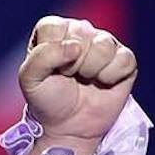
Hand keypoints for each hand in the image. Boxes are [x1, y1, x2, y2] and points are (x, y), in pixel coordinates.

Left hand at [18, 16, 137, 154]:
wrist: (68, 127)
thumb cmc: (47, 101)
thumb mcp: (29, 80)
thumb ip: (41, 57)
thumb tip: (75, 47)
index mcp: (54, 31)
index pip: (53, 27)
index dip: (52, 52)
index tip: (51, 70)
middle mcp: (80, 32)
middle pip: (81, 35)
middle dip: (72, 64)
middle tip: (68, 78)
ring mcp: (104, 43)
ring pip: (104, 46)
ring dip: (92, 71)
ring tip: (85, 80)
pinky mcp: (124, 58)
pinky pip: (123, 59)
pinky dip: (111, 77)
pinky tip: (102, 83)